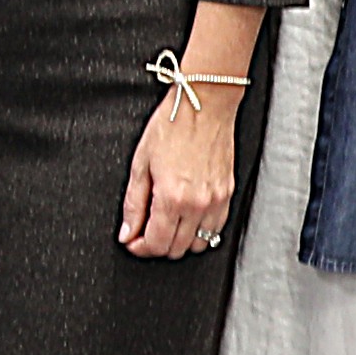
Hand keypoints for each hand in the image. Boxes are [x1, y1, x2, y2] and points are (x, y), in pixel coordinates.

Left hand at [118, 78, 241, 258]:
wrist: (204, 105)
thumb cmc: (172, 126)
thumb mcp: (140, 164)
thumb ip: (133, 204)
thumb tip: (127, 232)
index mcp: (172, 197)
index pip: (156, 243)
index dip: (139, 247)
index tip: (132, 240)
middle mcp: (197, 204)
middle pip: (176, 249)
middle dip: (156, 245)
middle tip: (145, 231)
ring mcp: (216, 201)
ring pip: (198, 244)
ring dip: (179, 241)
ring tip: (166, 224)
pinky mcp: (228, 194)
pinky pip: (216, 228)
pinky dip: (200, 230)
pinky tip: (187, 216)